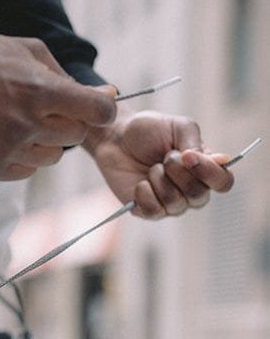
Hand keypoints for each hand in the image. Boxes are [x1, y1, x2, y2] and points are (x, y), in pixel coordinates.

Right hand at [0, 2, 115, 179]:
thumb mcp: (27, 50)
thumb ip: (67, 76)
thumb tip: (108, 96)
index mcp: (40, 89)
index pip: (97, 113)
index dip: (101, 111)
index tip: (93, 108)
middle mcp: (25, 122)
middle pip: (74, 137)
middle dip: (64, 122)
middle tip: (40, 107)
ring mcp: (4, 148)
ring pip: (51, 159)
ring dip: (42, 142)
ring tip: (16, 120)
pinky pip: (24, 173)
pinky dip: (20, 158)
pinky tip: (1, 135)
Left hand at [84, 109, 234, 218]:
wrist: (115, 138)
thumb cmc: (149, 131)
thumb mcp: (178, 127)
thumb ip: (196, 143)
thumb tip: (220, 160)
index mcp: (203, 168)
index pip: (223, 182)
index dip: (210, 173)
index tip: (188, 156)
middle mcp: (190, 189)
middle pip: (199, 196)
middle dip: (179, 174)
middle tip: (165, 157)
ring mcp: (170, 202)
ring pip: (176, 204)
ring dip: (161, 180)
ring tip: (152, 167)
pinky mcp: (148, 210)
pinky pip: (154, 212)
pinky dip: (146, 193)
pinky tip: (140, 182)